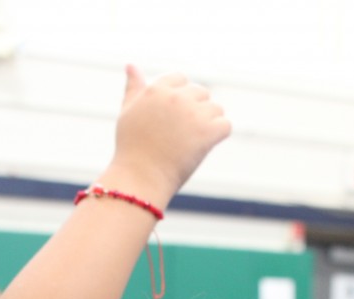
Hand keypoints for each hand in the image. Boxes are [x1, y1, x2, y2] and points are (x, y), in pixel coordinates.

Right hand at [109, 65, 230, 203]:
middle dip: (195, 111)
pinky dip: (218, 137)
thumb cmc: (132, 148)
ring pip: (216, 109)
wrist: (140, 178)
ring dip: (208, 124)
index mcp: (157, 89)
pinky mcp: (207, 131)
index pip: (181, 79)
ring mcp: (193, 113)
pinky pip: (225, 126)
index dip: (180, 99)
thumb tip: (131, 65)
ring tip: (189, 143)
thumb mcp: (128, 112)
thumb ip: (133, 88)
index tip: (172, 120)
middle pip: (201, 93)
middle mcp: (176, 97)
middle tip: (180, 135)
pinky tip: (202, 147)